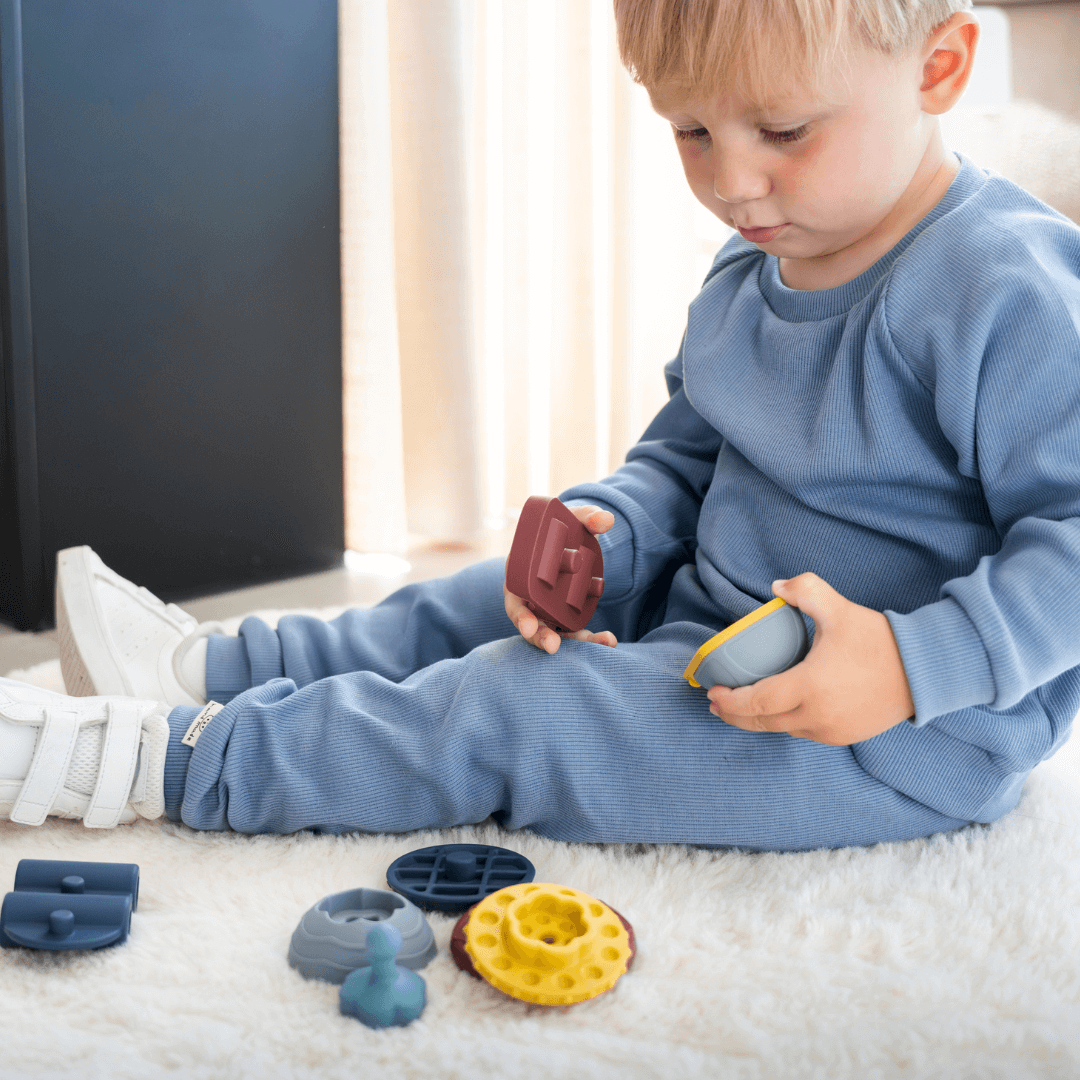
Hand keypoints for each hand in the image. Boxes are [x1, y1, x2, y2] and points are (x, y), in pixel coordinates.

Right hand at [504, 505, 617, 653]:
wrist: (570, 539)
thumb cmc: (560, 530)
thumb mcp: (571, 519)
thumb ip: (587, 516)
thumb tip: (606, 520)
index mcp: (521, 579)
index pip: (515, 602)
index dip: (520, 616)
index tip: (527, 626)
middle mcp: (532, 600)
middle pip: (532, 625)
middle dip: (541, 637)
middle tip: (553, 646)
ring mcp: (548, 611)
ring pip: (556, 633)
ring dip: (576, 643)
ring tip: (603, 642)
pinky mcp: (565, 616)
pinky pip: (574, 632)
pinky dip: (590, 638)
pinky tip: (610, 641)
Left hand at [707, 573, 914, 744]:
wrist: (924, 671)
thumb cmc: (880, 641)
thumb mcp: (839, 609)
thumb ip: (806, 590)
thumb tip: (776, 586)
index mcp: (810, 688)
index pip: (757, 702)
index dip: (730, 701)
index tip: (712, 692)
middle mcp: (817, 716)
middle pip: (763, 722)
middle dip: (734, 714)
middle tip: (716, 703)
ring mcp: (831, 732)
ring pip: (782, 729)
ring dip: (759, 719)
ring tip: (741, 705)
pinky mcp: (844, 737)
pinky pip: (803, 732)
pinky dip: (784, 722)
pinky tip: (777, 709)